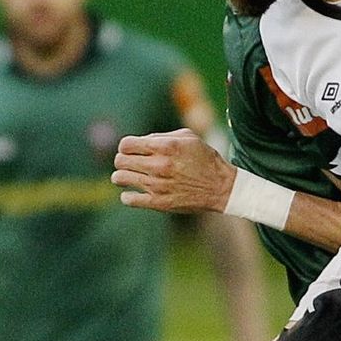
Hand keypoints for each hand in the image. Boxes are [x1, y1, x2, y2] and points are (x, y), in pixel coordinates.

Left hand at [112, 128, 235, 212]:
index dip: (125, 147)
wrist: (221, 188)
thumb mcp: (188, 138)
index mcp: (165, 147)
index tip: (131, 151)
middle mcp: (159, 165)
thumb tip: (140, 142)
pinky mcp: (159, 203)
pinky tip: (134, 193)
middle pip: (120, 160)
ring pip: (120, 178)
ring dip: (122, 177)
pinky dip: (127, 196)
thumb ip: (161, 137)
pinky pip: (128, 199)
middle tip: (129, 164)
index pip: (126, 144)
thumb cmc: (205, 159)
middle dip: (122, 160)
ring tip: (129, 177)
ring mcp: (157, 185)